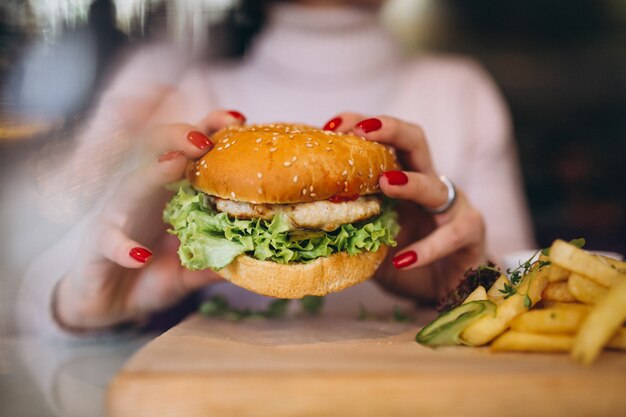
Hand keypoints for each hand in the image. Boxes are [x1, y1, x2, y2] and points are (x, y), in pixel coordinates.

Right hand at [54, 110, 246, 330]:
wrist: (109, 303)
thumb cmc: (152, 274)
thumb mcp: (193, 269)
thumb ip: (219, 261)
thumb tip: (258, 257)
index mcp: (170, 190)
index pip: (188, 150)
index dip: (209, 129)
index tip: (237, 120)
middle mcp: (144, 193)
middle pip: (154, 150)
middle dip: (179, 136)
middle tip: (206, 139)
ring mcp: (118, 213)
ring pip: (130, 184)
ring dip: (152, 173)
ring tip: (175, 165)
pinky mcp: (97, 241)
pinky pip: (107, 238)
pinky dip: (122, 245)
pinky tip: (140, 255)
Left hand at [324, 113, 486, 301]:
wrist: (445, 290)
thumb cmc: (405, 259)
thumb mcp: (371, 239)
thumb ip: (349, 226)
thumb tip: (302, 222)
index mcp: (402, 178)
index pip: (383, 141)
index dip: (360, 127)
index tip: (331, 126)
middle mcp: (427, 183)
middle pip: (415, 141)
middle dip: (390, 129)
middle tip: (362, 131)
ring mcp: (452, 206)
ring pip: (435, 185)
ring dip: (410, 182)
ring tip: (384, 183)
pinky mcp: (470, 232)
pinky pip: (452, 234)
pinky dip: (427, 247)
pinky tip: (403, 259)